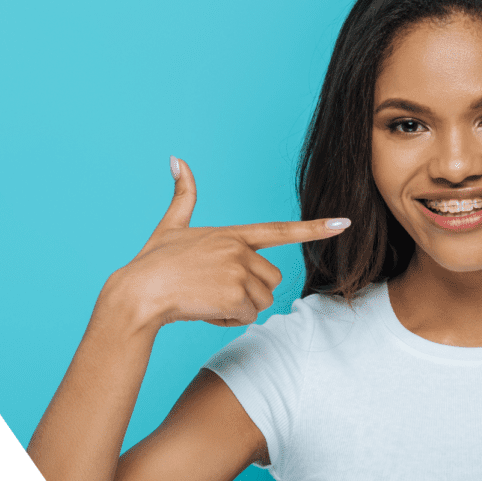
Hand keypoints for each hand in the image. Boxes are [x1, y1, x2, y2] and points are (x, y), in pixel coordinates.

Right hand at [113, 156, 349, 328]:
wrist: (137, 293)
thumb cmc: (153, 263)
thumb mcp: (171, 226)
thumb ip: (183, 196)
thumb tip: (176, 159)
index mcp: (232, 234)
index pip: (281, 230)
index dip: (316, 228)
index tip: (345, 223)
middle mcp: (240, 249)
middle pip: (272, 279)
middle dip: (250, 292)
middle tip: (215, 290)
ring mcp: (239, 271)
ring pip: (262, 301)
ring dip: (238, 309)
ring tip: (206, 299)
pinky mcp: (236, 294)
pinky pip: (248, 317)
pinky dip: (228, 321)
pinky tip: (205, 310)